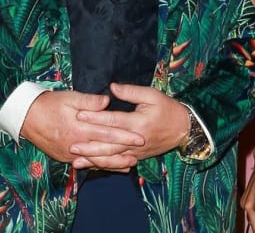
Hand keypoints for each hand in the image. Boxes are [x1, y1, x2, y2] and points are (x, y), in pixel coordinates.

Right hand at [20, 90, 144, 167]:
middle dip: (124, 151)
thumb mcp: (69, 98)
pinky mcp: (65, 158)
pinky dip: (100, 166)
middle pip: (105, 150)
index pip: (107, 133)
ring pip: (96, 161)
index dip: (125, 135)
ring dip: (115, 163)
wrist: (26, 118)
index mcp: (79, 128)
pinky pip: (86, 164)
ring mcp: (70, 153)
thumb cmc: (49, 104)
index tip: (140, 136)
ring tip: (131, 163)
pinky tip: (112, 167)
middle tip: (141, 150)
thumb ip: (89, 101)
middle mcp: (76, 144)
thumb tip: (107, 101)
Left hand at [71, 83, 190, 168]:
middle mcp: (135, 140)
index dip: (95, 118)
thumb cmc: (167, 109)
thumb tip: (112, 88)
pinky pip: (118, 164)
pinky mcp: (137, 157)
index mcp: (138, 122)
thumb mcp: (152, 95)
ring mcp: (136, 151)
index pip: (112, 121)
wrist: (183, 129)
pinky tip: (91, 167)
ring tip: (76, 161)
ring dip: (93, 160)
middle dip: (89, 145)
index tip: (79, 115)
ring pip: (112, 158)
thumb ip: (131, 91)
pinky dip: (104, 166)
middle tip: (71, 145)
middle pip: (109, 144)